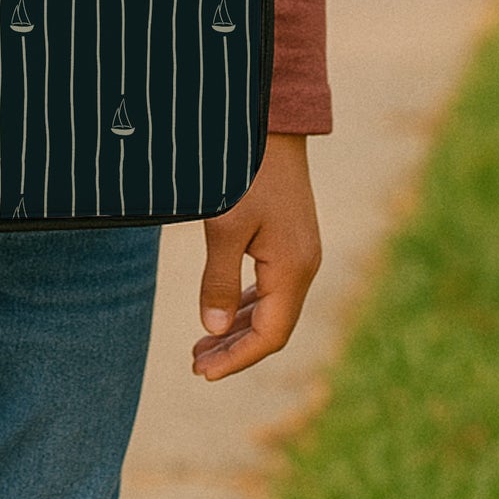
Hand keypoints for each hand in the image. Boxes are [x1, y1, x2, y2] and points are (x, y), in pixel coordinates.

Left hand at [193, 132, 321, 380]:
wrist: (270, 125)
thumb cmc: (243, 173)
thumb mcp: (224, 227)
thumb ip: (217, 280)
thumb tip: (212, 331)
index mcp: (293, 270)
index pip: (269, 335)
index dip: (237, 358)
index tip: (203, 373)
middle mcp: (303, 266)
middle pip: (271, 326)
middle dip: (234, 349)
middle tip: (195, 364)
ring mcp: (299, 253)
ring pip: (270, 307)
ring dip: (237, 329)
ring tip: (202, 346)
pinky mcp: (289, 239)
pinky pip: (270, 286)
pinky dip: (244, 303)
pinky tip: (222, 310)